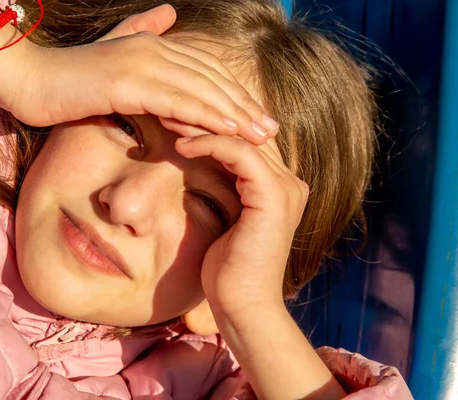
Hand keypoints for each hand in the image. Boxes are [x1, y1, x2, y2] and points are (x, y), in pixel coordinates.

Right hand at [15, 5, 277, 144]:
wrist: (26, 80)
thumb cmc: (67, 79)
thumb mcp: (110, 54)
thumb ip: (141, 31)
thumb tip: (168, 13)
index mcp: (153, 45)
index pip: (206, 70)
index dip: (235, 92)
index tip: (257, 116)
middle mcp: (153, 49)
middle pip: (212, 78)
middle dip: (244, 105)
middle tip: (271, 130)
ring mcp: (141, 63)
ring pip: (200, 90)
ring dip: (234, 114)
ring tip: (261, 136)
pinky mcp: (127, 83)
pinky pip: (176, 102)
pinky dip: (205, 116)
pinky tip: (228, 131)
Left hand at [176, 136, 343, 399]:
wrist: (241, 306)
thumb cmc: (225, 269)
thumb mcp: (221, 217)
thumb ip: (221, 187)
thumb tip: (194, 161)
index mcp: (279, 185)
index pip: (244, 138)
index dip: (210, 123)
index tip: (175, 116)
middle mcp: (289, 181)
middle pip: (244, 132)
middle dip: (204, 117)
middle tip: (168, 107)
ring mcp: (286, 187)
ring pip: (239, 136)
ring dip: (201, 125)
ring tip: (168, 118)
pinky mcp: (274, 195)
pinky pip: (238, 154)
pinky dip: (208, 144)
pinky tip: (182, 145)